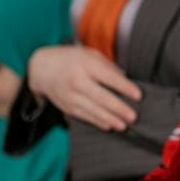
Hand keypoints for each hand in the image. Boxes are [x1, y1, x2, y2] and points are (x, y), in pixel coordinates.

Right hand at [26, 46, 142, 131]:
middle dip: (119, 108)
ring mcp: (70, 95)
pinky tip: (108, 126)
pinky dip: (97, 122)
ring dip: (110, 119)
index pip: (109, 77)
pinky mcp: (66, 106)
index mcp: (86, 64)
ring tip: (124, 125)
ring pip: (93, 110)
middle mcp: (77, 81)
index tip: (138, 95)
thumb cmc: (70, 59)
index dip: (125, 87)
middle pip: (101, 97)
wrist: (41, 68)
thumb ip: (107, 65)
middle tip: (133, 116)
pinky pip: (84, 116)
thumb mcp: (89, 54)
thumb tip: (125, 77)